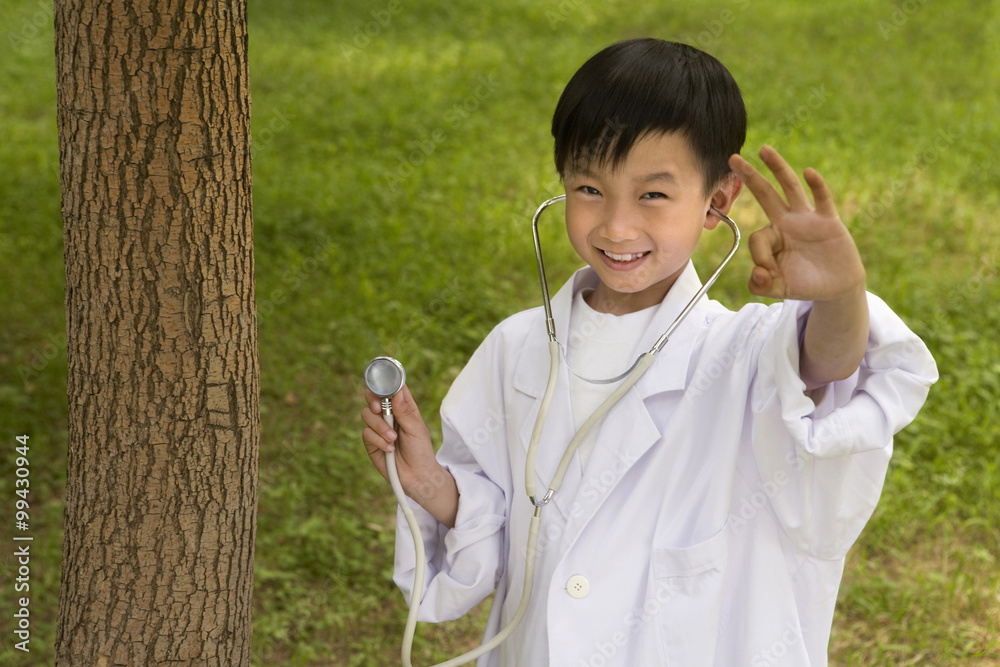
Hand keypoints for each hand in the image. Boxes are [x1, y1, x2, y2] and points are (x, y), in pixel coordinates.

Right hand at [361, 385, 449, 504]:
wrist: (416, 476)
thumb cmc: (421, 450)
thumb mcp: (416, 429)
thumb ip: (405, 411)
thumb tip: (397, 393)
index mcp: (403, 407)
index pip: (393, 389)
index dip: (387, 383)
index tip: (384, 384)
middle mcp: (389, 415)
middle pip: (373, 397)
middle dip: (372, 400)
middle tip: (378, 409)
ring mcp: (378, 427)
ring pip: (366, 415)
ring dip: (379, 427)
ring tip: (393, 439)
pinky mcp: (371, 442)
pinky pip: (366, 433)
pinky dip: (378, 441)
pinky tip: (390, 449)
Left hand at [729, 146, 864, 300]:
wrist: (837, 286)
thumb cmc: (805, 282)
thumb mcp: (778, 289)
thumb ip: (761, 286)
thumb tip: (758, 273)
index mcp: (772, 236)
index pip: (757, 238)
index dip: (760, 256)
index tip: (767, 274)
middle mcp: (787, 222)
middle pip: (765, 194)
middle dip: (750, 176)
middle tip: (732, 158)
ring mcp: (807, 218)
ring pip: (790, 187)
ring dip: (777, 167)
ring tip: (764, 149)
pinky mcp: (828, 221)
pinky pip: (821, 199)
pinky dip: (817, 185)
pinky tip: (809, 172)